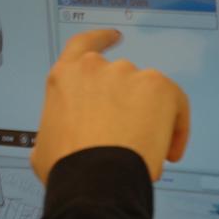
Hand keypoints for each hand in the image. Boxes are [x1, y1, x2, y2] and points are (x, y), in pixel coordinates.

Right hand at [31, 29, 189, 182]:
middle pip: (121, 78)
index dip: (101, 39)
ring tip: (145, 152)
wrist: (95, 180)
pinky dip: (175, 128)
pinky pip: (174, 105)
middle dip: (127, 103)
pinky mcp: (158, 87)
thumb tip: (58, 141)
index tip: (114, 37)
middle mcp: (97, 68)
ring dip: (150, 117)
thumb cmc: (66, 167)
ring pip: (148, 93)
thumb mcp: (44, 145)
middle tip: (127, 134)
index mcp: (66, 77)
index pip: (84, 45)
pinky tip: (166, 153)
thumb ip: (55, 130)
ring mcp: (129, 74)